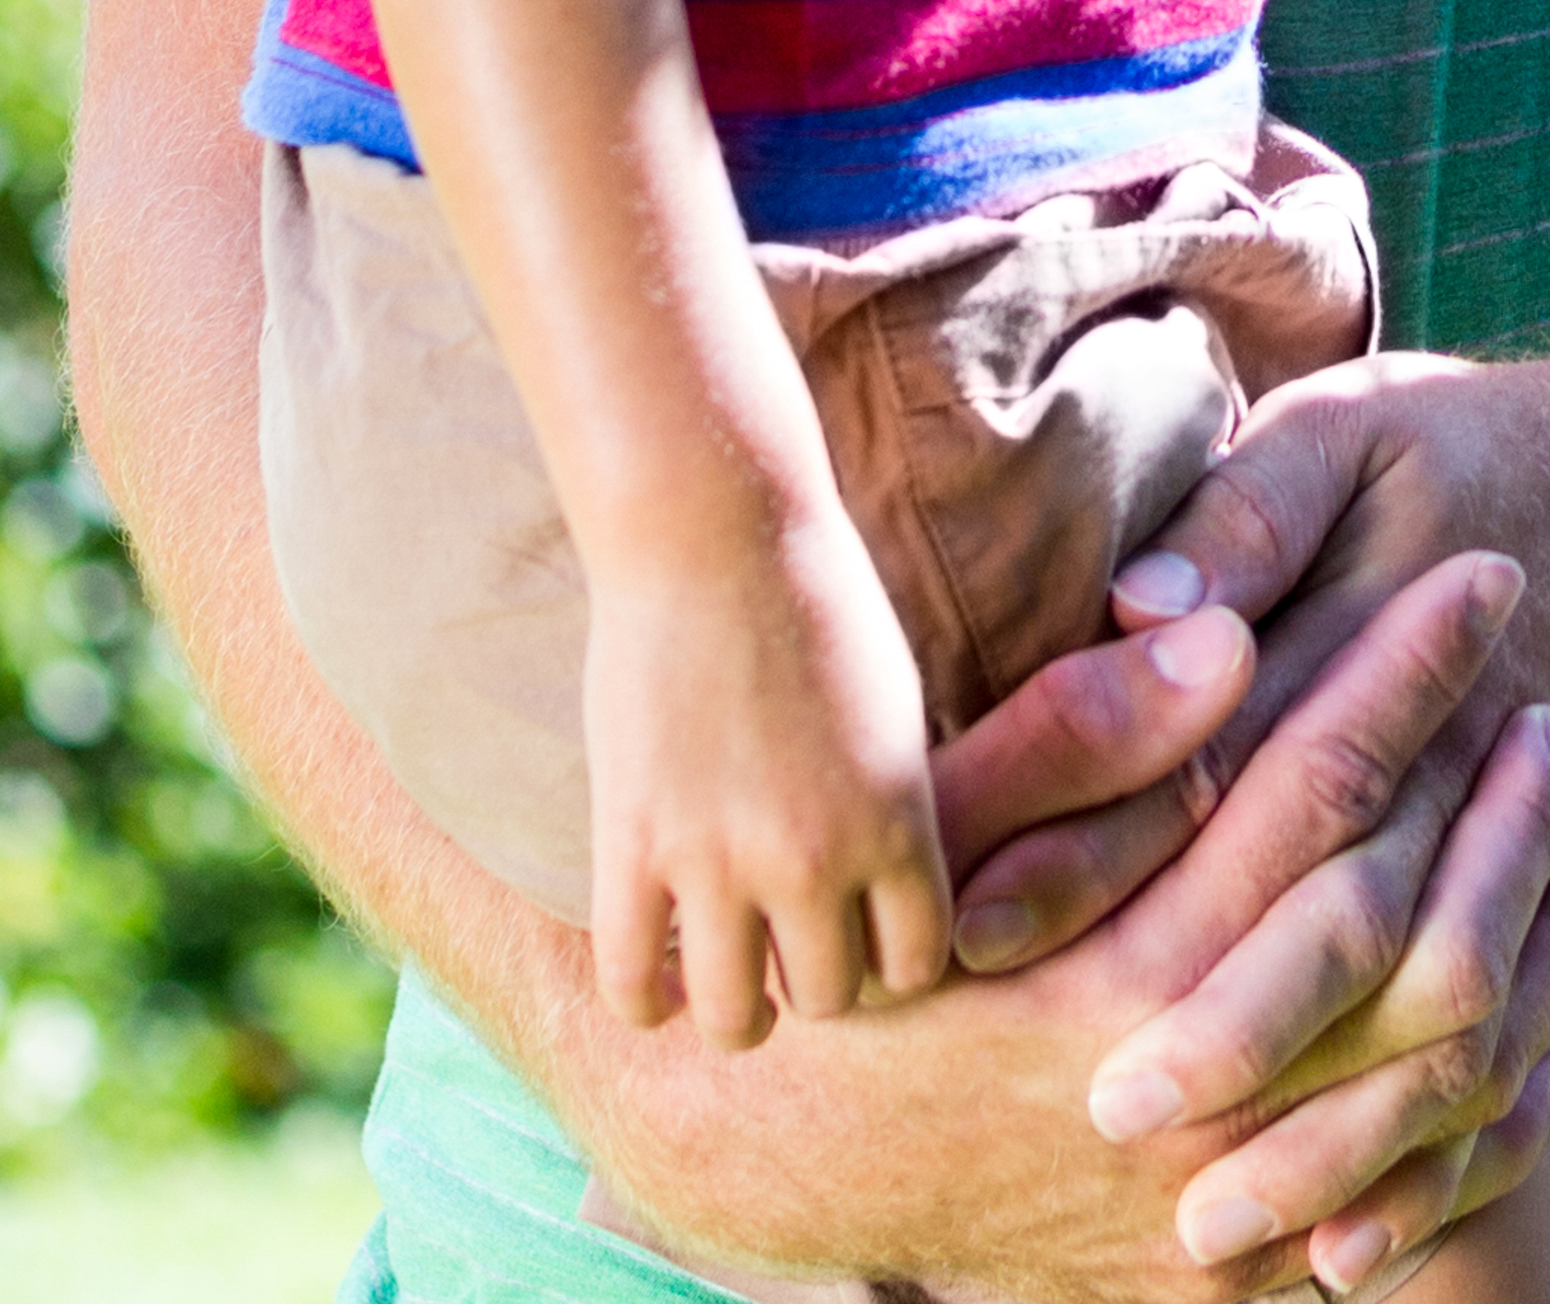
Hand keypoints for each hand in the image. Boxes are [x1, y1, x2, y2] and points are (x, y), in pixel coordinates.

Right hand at [551, 549, 1549, 1303]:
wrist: (793, 1159)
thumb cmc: (861, 955)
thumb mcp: (928, 835)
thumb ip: (1072, 739)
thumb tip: (1217, 634)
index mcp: (1116, 982)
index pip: (1313, 794)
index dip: (1407, 670)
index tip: (1484, 574)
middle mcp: (1189, 1106)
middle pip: (1419, 937)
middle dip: (1502, 801)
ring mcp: (1224, 1203)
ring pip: (1451, 1068)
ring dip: (1540, 934)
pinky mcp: (1243, 1267)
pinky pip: (1424, 1189)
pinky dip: (1510, 1102)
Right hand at [585, 508, 949, 1047]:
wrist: (716, 531)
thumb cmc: (814, 602)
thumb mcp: (893, 712)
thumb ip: (892, 814)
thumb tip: (885, 898)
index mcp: (898, 820)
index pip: (916, 968)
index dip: (887, 968)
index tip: (861, 945)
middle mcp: (817, 857)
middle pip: (830, 1000)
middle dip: (813, 986)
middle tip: (786, 959)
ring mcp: (720, 859)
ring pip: (736, 1017)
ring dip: (734, 1014)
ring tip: (722, 988)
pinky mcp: (635, 846)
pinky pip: (633, 983)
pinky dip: (646, 1001)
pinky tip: (653, 978)